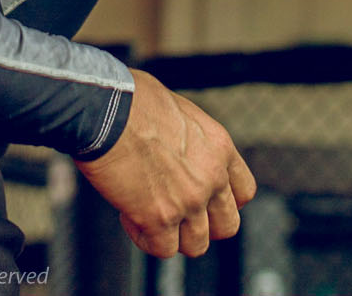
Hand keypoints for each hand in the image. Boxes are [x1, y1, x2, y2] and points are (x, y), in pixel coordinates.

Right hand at [74, 68, 255, 257]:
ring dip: (173, 235)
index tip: (202, 200)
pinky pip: (163, 249)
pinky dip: (145, 239)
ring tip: (148, 215)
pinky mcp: (160, 218)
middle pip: (227, 226)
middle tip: (174, 213)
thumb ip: (190, 139)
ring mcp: (189, 201)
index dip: (223, 202)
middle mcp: (212, 177)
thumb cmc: (132, 101)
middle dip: (201, 225)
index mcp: (220, 147)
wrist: (107, 111)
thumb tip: (176, 144)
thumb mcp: (179, 111)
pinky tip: (128, 216)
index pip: (244, 192)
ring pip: (197, 245)